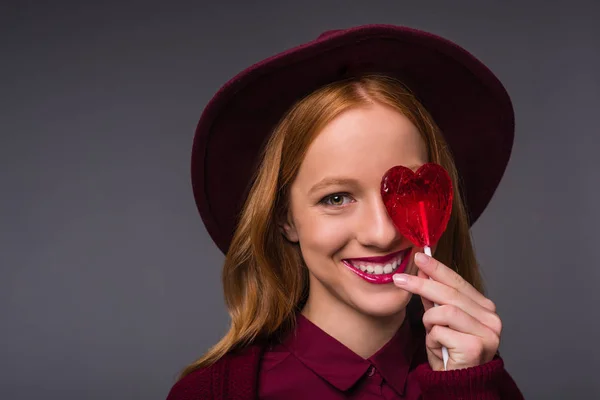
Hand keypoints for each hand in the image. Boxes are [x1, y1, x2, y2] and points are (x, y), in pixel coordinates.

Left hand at [392, 252, 501, 370]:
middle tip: (400, 279)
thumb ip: (434, 298)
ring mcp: (487, 333)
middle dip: (421, 285)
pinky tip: (439, 348)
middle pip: (450, 293)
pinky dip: (432, 338)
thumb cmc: (450, 353)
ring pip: (444, 311)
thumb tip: (423, 271)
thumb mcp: (439, 320)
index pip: (458, 282)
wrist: (457, 385)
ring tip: (431, 333)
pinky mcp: (476, 346)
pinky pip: (440, 331)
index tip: (420, 256)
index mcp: (485, 309)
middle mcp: (491, 319)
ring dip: (429, 321)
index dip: (437, 269)